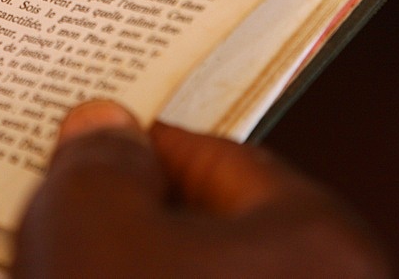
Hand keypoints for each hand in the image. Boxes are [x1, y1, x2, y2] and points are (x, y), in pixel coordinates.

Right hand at [14, 101, 388, 277]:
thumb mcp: (91, 226)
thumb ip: (97, 161)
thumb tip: (100, 133)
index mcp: (317, 241)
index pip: (223, 157)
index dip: (145, 145)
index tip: (106, 142)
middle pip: (217, 222)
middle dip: (143, 209)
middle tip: (84, 202)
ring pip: (207, 270)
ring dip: (148, 258)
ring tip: (81, 257)